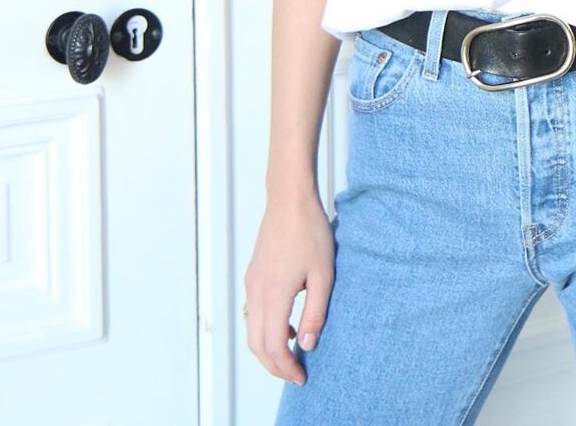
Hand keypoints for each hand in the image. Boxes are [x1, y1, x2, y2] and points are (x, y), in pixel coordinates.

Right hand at [243, 192, 335, 385]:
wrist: (290, 199)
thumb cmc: (310, 231)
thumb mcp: (323, 274)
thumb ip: (316, 312)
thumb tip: (308, 344)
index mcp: (274, 294)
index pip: (273, 346)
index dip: (286, 367)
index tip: (301, 376)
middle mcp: (257, 292)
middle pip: (257, 344)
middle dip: (274, 366)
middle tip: (295, 374)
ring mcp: (252, 283)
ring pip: (252, 330)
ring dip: (268, 348)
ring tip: (292, 354)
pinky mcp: (253, 275)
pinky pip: (253, 312)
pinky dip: (264, 329)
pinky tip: (286, 325)